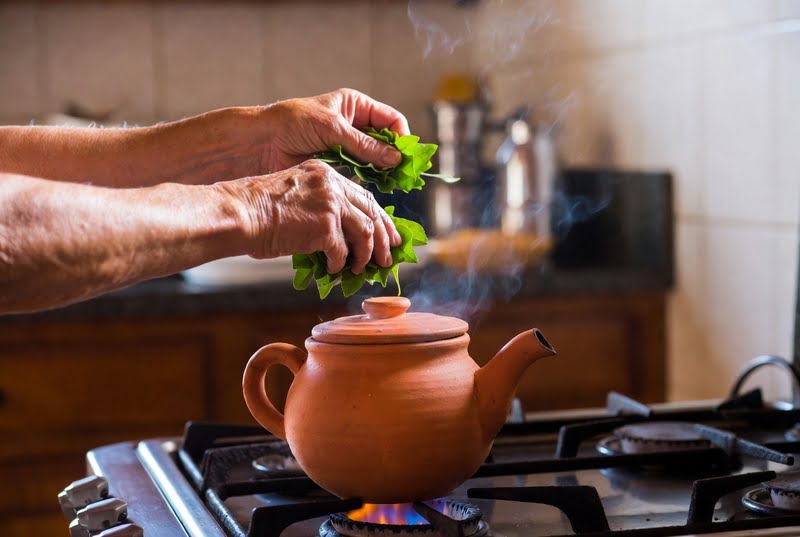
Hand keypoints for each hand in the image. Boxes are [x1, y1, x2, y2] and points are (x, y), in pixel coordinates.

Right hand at [231, 160, 401, 273]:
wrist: (240, 213)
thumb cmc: (257, 210)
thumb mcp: (294, 194)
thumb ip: (320, 205)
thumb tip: (340, 234)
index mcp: (325, 173)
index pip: (363, 195)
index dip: (379, 217)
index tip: (387, 234)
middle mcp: (332, 184)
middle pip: (372, 211)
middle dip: (383, 237)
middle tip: (387, 257)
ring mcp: (330, 204)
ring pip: (365, 232)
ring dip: (365, 254)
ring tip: (362, 269)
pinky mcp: (325, 226)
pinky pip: (343, 251)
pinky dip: (340, 263)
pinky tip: (334, 270)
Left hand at [259, 88, 410, 172]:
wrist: (261, 142)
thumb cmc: (293, 123)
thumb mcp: (332, 128)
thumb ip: (364, 144)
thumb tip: (395, 158)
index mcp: (355, 106)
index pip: (390, 120)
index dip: (401, 137)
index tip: (405, 156)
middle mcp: (354, 126)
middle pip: (386, 142)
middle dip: (394, 158)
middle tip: (402, 176)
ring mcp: (346, 148)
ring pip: (375, 161)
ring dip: (382, 173)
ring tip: (389, 186)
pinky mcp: (337, 166)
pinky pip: (359, 174)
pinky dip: (367, 182)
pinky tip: (371, 191)